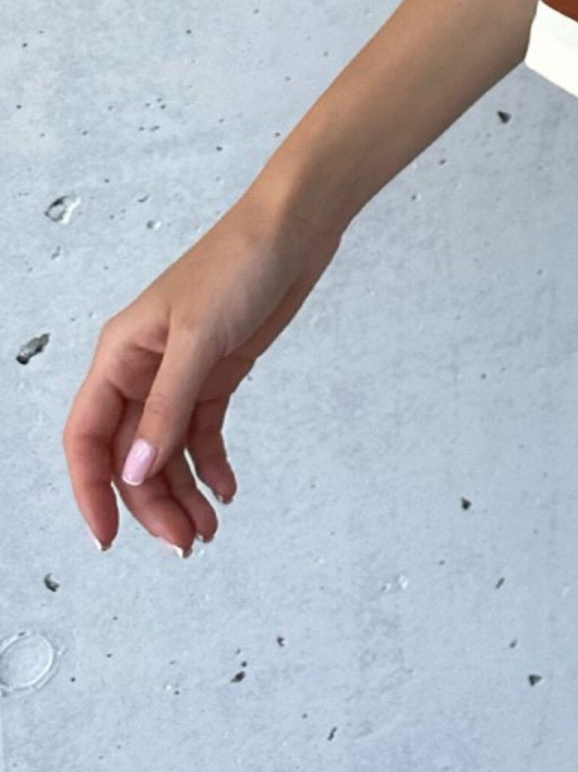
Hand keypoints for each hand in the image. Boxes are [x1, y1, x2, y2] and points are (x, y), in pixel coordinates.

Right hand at [63, 186, 347, 555]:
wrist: (295, 228)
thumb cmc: (238, 264)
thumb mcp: (200, 339)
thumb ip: (166, 408)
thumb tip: (135, 472)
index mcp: (120, 356)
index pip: (87, 437)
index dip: (91, 491)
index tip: (108, 539)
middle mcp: (142, 369)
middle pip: (131, 455)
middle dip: (151, 503)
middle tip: (185, 543)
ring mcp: (180, 374)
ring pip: (167, 451)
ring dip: (182, 494)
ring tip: (208, 531)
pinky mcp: (218, 373)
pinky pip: (202, 433)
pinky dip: (211, 466)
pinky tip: (227, 491)